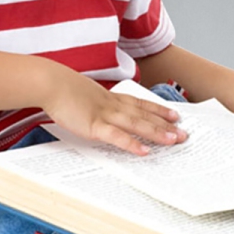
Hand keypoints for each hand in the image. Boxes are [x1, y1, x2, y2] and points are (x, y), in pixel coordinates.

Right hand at [39, 67, 186, 156]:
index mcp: (110, 98)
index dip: (158, 110)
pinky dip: (132, 144)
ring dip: (157, 132)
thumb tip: (97, 111)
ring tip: (174, 140)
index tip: (174, 114)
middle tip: (184, 133)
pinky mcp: (94, 125)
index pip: (140, 104)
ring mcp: (105, 115)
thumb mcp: (84, 94)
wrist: (49, 82)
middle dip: (166, 125)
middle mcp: (112, 105)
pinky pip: (117, 137)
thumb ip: (94, 103)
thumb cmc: (61, 88)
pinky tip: (145, 151)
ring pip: (137, 124)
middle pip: (144, 115)